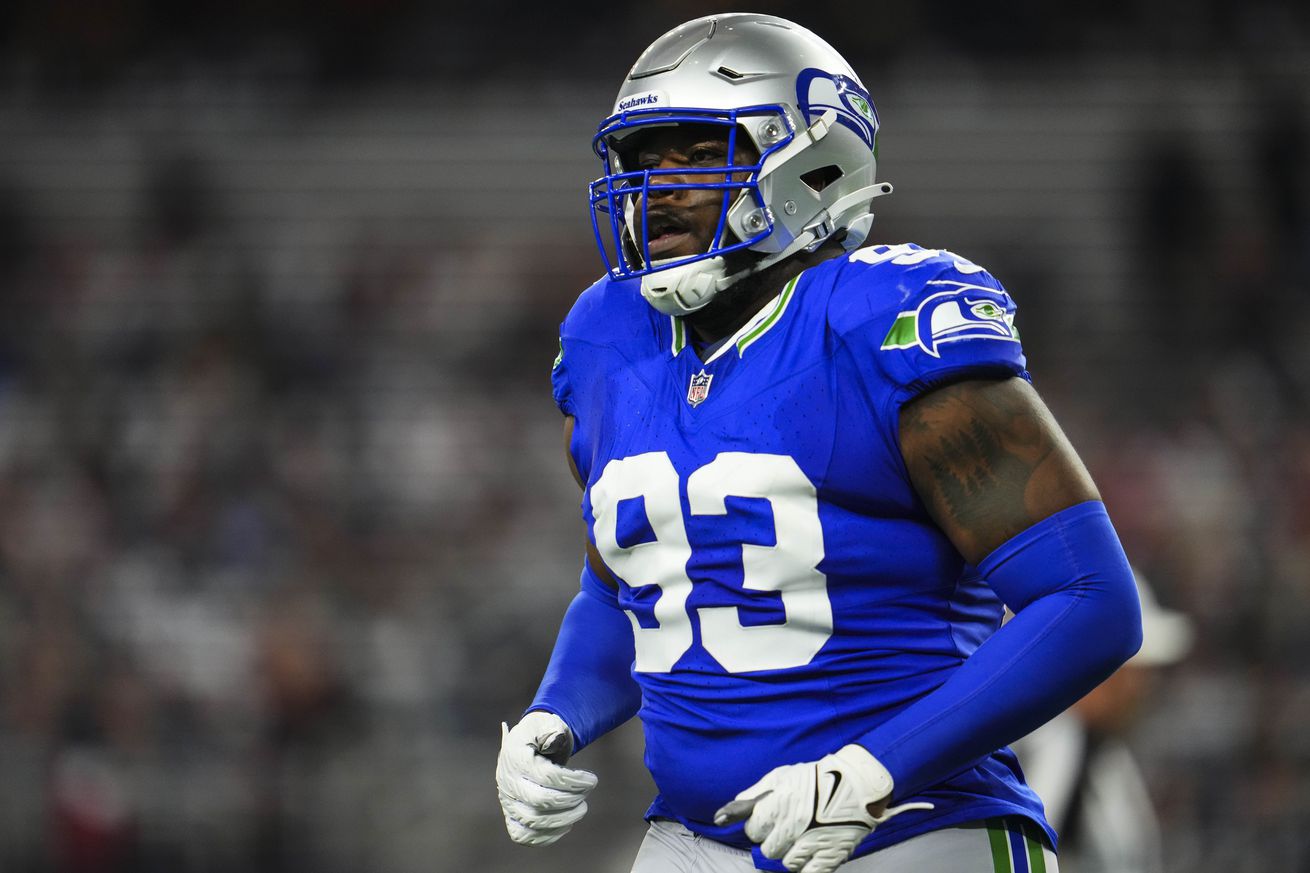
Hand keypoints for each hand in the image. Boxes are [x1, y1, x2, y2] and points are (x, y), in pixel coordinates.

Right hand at [496, 711, 597, 845]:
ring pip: (532, 822)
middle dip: (570, 800)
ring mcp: (507, 801)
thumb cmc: (542, 733)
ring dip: (563, 820)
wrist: (529, 744)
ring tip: (581, 808)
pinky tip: (566, 825)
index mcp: (515, 757)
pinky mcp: (511, 816)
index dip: (574, 781)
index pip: (547, 776)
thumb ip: (552, 728)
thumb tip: (555, 738)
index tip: (592, 780)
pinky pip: (523, 836)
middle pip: (539, 802)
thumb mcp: (547, 722)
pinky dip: (546, 836)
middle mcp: (506, 782)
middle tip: (586, 794)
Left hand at [713, 745, 932, 872]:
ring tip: (802, 838)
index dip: (760, 826)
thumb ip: (752, 796)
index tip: (770, 820)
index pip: (753, 831)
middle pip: (768, 849)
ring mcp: (812, 843)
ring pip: (786, 863)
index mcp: (779, 805)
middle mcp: (793, 826)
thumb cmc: (815, 778)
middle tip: (788, 828)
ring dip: (791, 853)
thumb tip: (722, 816)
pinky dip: (806, 866)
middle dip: (774, 839)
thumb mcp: (780, 777)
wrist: (857, 783)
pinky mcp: (830, 856)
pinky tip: (810, 853)